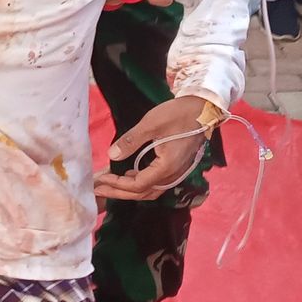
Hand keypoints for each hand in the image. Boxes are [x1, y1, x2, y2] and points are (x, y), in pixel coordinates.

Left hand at [94, 95, 209, 200]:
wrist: (203, 108)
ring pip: (151, 190)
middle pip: (144, 193)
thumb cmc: (177, 115)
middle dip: (119, 192)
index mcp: (167, 167)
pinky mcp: (177, 167)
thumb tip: (111, 155)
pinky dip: (141, 183)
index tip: (101, 179)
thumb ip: (130, 141)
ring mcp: (178, 172)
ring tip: (109, 185)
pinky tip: (128, 175)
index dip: (118, 184)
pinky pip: (157, 182)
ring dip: (129, 190)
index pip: (138, 185)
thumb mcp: (150, 124)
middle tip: (98, 189)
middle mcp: (174, 175)